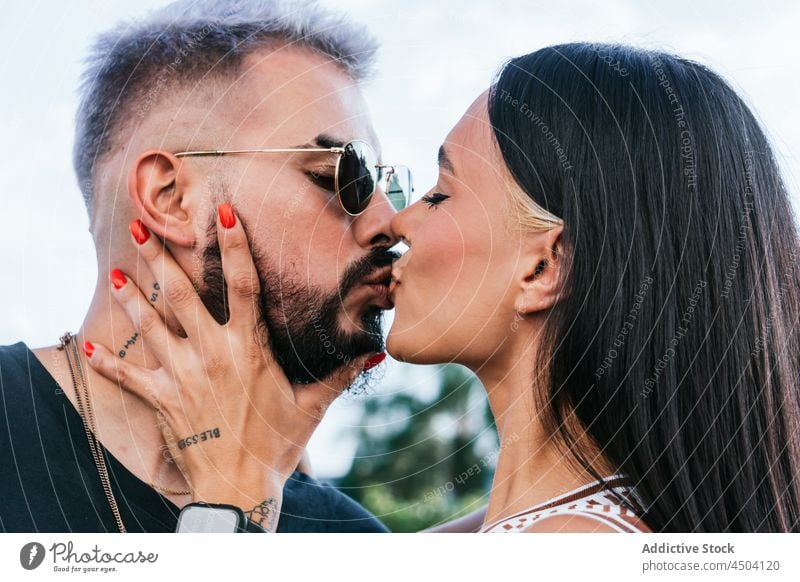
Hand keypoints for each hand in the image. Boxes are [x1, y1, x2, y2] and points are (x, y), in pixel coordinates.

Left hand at [86, 204, 372, 523]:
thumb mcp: (312, 406)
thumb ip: (341, 375)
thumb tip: (377, 351)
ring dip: (133, 297)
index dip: (235, 246)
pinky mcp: (162, 401)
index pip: (243, 285)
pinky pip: (129, 377)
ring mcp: (182, 376)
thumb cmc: (276, 444)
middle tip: (141, 227)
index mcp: (248, 349)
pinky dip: (109, 362)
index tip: (224, 213)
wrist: (237, 488)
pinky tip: (86, 347)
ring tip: (117, 270)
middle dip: (161, 259)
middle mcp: (211, 354)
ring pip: (151, 326)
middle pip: (182, 296)